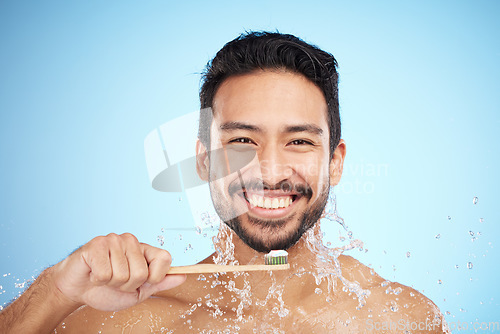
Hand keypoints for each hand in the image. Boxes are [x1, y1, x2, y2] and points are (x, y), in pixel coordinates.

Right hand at [51, 233, 185, 310]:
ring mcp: (114, 240)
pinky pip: (106, 272)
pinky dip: (98, 280)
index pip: (165, 258)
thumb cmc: (107, 290)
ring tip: (104, 277)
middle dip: (128, 285)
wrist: (77, 291)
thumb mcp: (139, 291)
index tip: (143, 282)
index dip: (155, 277)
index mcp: (144, 250)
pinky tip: (94, 273)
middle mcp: (131, 241)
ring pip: (124, 274)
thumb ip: (160, 282)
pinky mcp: (97, 245)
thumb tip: (184, 276)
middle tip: (115, 282)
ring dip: (112, 283)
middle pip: (142, 272)